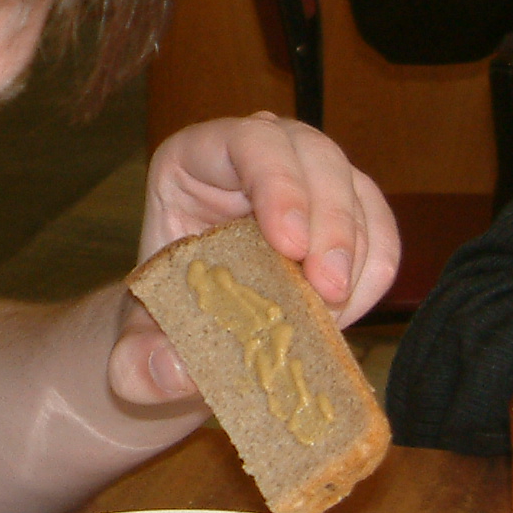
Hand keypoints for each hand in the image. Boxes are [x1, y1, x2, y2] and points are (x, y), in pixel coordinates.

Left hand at [109, 113, 398, 406]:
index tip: (290, 246)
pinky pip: (379, 230)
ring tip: (331, 311)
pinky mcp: (343, 217)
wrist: (189, 336)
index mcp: (192, 162)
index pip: (245, 141)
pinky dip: (373, 272)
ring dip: (356, 252)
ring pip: (354, 187)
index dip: (277, 182)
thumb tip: (176, 371)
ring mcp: (306, 181)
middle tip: (326, 290)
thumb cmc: (160, 324)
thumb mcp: (133, 346)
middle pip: (313, 155)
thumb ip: (138, 361)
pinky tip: (343, 313)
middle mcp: (255, 157)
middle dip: (330, 222)